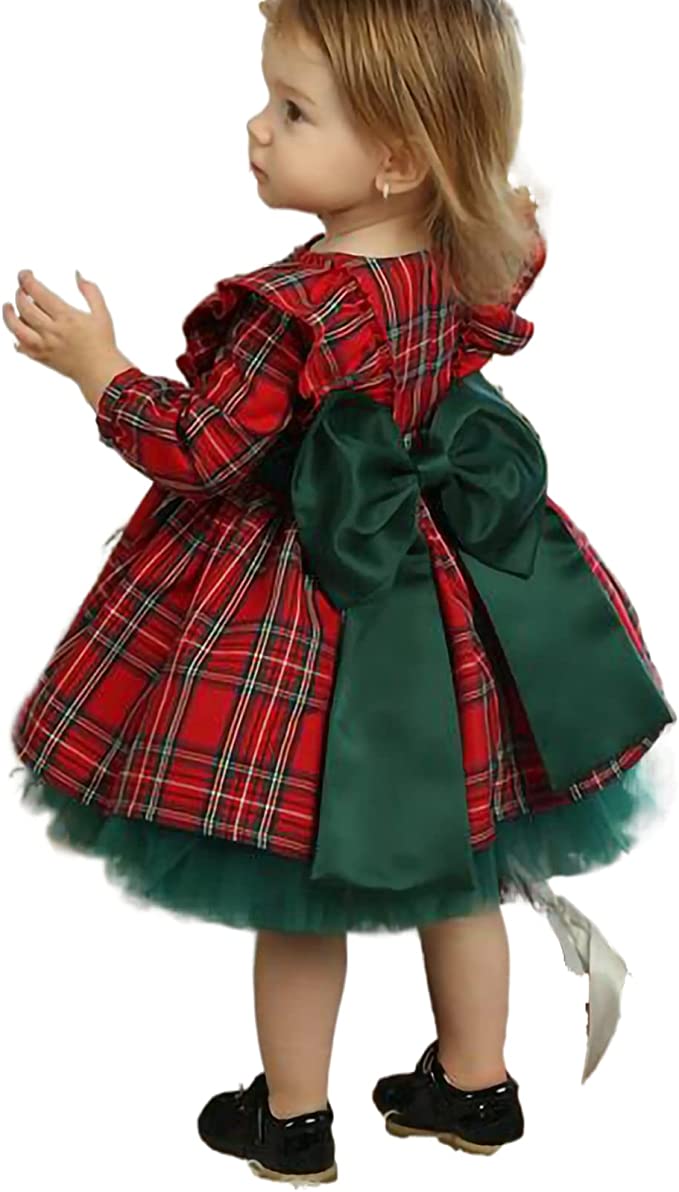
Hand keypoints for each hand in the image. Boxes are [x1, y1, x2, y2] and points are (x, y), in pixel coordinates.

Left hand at [3, 269, 118, 383]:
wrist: (101, 372)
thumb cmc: (103, 344)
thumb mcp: (102, 313)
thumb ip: (90, 291)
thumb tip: (78, 275)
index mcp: (66, 317)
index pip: (38, 292)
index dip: (26, 279)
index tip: (25, 274)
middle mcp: (52, 331)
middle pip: (24, 306)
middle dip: (19, 293)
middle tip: (21, 289)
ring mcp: (44, 345)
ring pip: (16, 327)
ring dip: (8, 314)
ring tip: (8, 306)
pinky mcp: (41, 357)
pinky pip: (20, 346)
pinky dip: (15, 336)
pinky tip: (17, 330)